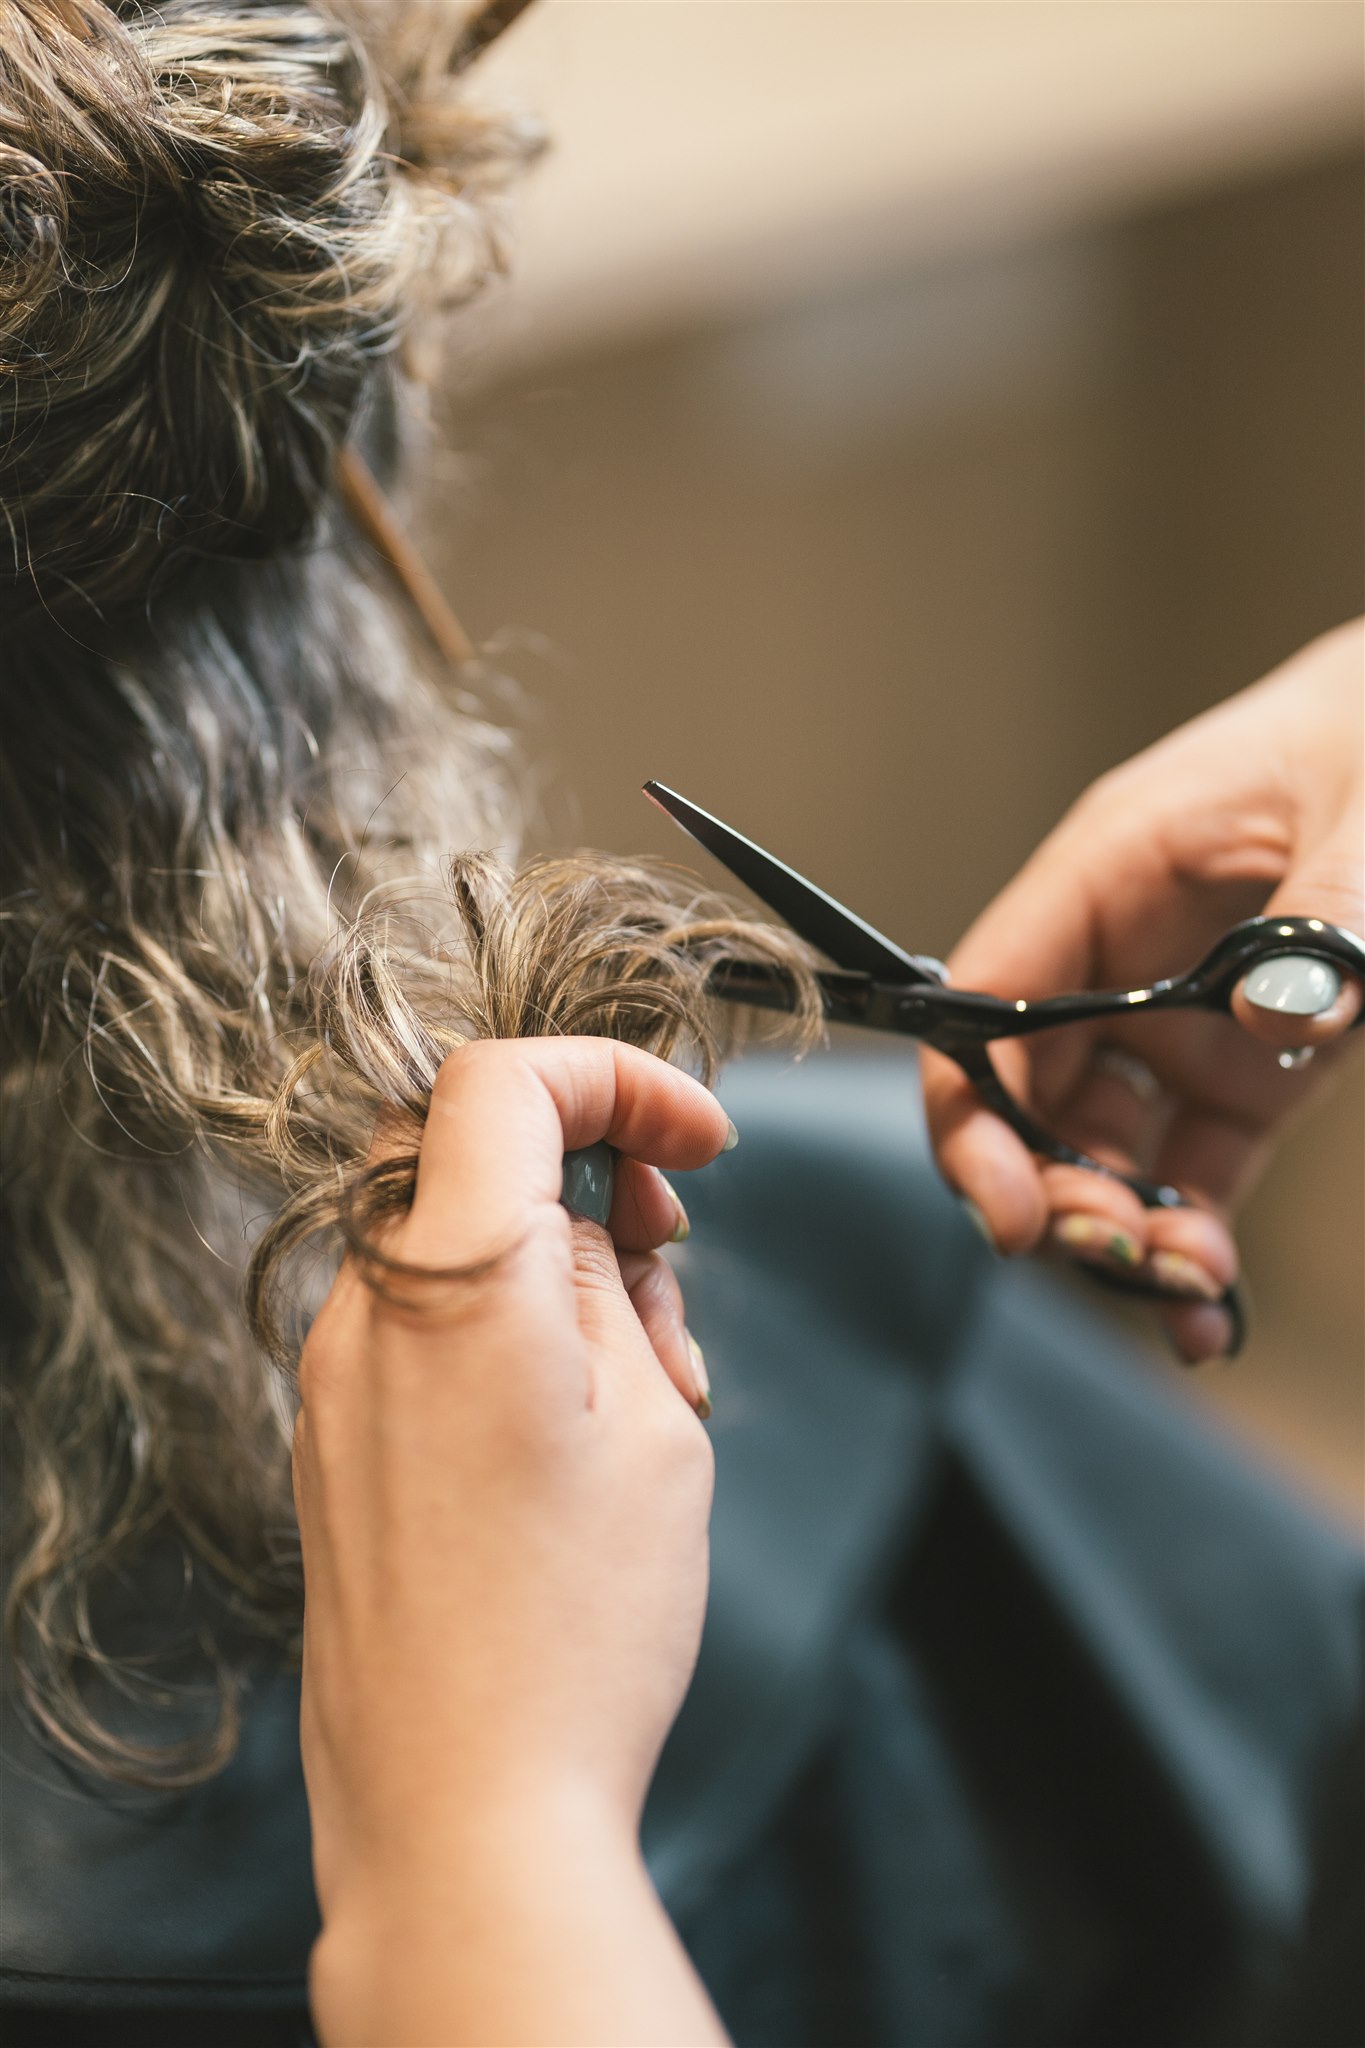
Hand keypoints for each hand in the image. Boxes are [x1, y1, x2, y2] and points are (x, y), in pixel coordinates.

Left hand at [295, 1037, 730, 2046]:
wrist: (461, 1814)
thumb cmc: (578, 1632)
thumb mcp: (653, 1430)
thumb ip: (615, 1291)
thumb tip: (591, 1228)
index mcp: (454, 1279)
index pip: (503, 1078)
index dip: (620, 1076)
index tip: (701, 1140)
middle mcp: (366, 1313)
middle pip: (462, 1144)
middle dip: (583, 1155)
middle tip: (670, 1239)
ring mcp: (332, 1383)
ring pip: (445, 1237)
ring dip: (547, 1254)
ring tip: (647, 1370)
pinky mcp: (331, 1447)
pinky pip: (413, 1325)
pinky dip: (496, 1322)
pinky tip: (572, 1422)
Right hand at [922, 620, 1362, 1362]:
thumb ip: (1331, 910)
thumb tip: (1265, 1019)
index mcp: (1110, 873)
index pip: (985, 1005)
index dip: (971, 1119)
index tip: (1011, 1214)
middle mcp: (1117, 956)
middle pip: (1026, 1097)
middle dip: (1056, 1194)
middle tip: (1127, 1260)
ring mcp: (1173, 1016)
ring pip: (1099, 1148)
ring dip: (1123, 1231)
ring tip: (1191, 1291)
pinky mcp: (1241, 1065)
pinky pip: (1192, 1167)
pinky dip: (1193, 1237)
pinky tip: (1210, 1310)